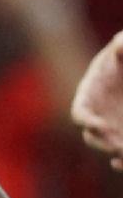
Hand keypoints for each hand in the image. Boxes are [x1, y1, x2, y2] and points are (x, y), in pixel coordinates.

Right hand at [72, 34, 122, 167]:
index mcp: (90, 94)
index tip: (100, 125)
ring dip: (116, 153)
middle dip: (104, 144)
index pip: (79, 113)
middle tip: (119, 146)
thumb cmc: (121, 58)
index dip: (86, 121)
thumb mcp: (122, 48)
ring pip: (107, 147)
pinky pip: (119, 153)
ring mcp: (111, 127)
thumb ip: (121, 45)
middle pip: (92, 137)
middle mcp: (97, 115)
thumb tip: (120, 44)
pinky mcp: (122, 133)